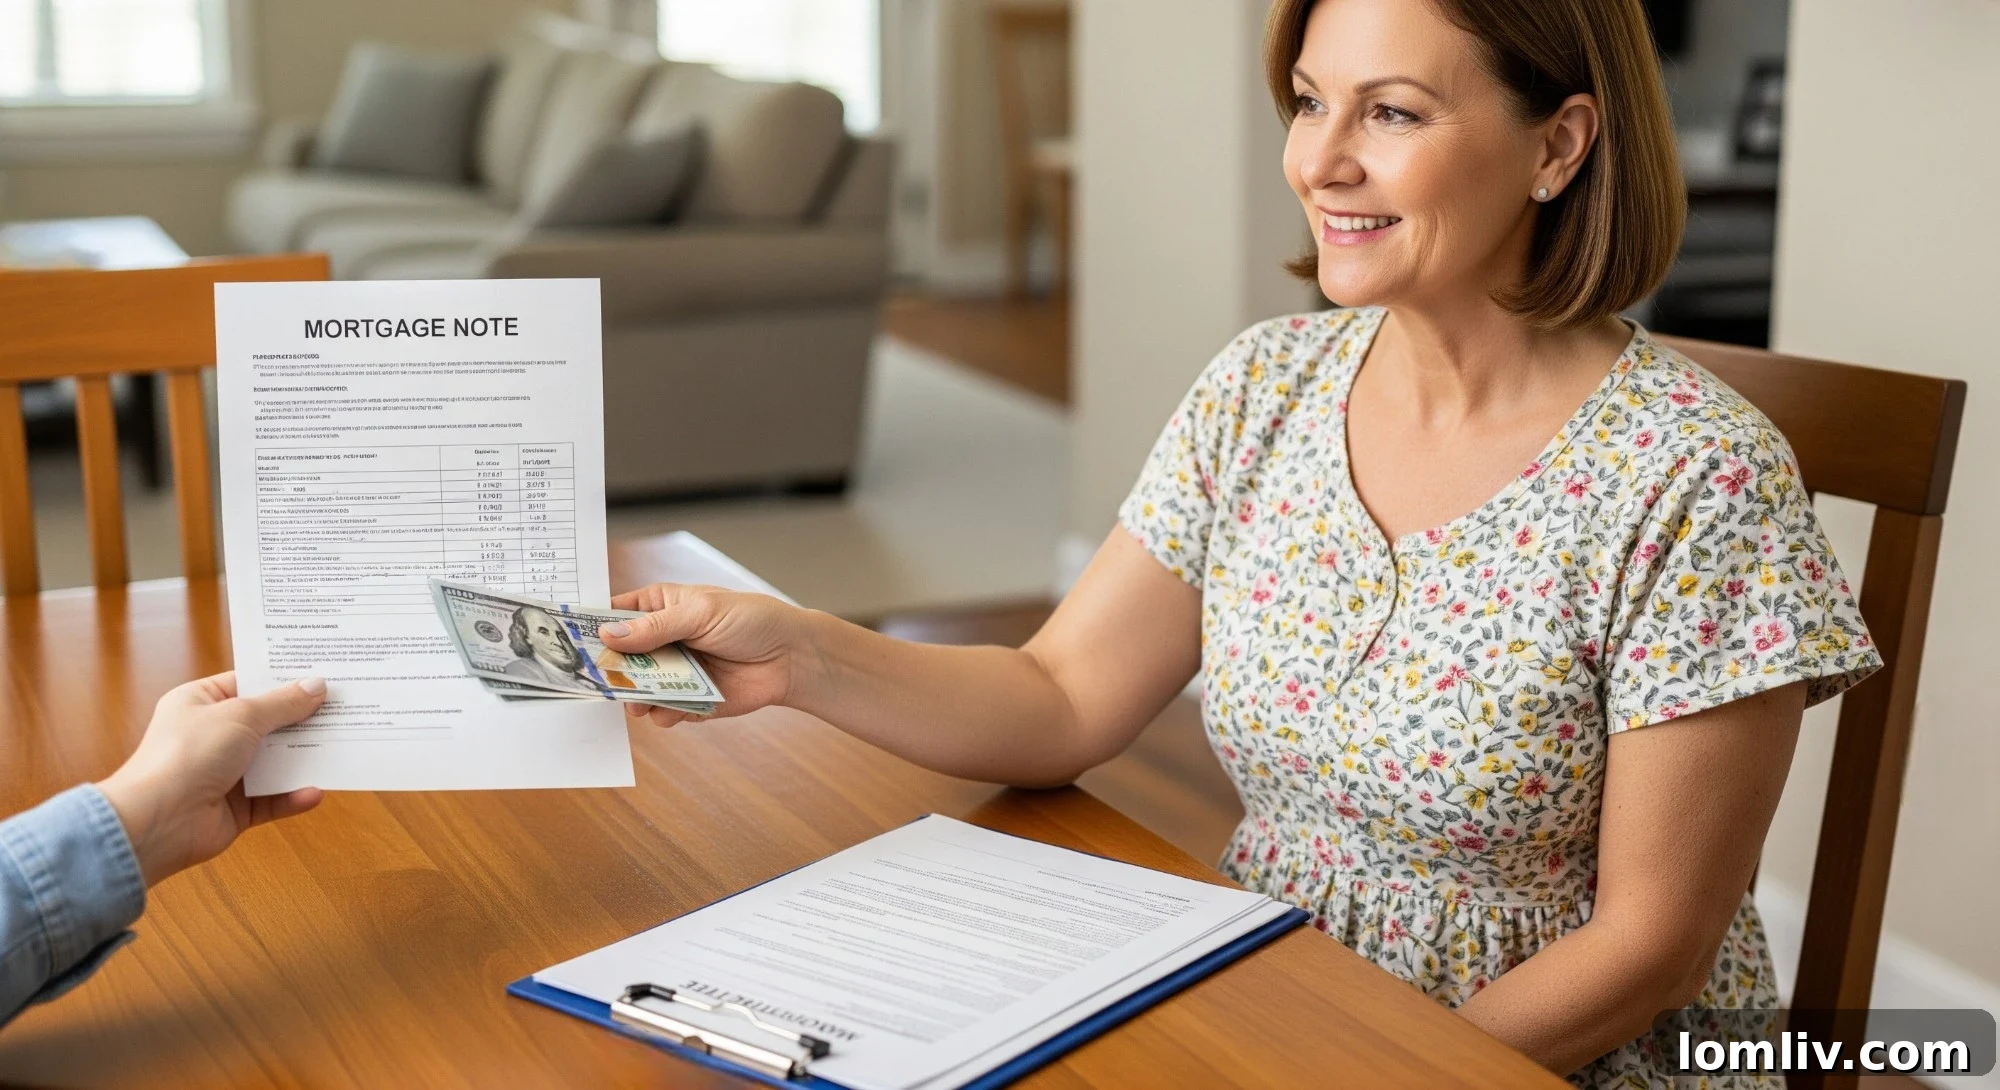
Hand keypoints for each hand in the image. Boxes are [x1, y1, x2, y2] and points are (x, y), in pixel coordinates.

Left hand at [96, 672, 327, 886]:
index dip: (284, 678)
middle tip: (344, 708)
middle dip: (303, 719)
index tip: (323, 673)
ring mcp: (224, 773)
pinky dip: (293, 795)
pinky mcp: (235, 808)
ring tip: (341, 746)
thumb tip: (316, 686)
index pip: (248, 683)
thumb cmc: (186, 756)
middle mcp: (212, 735)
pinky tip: (314, 791)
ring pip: (275, 761)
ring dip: (303, 758)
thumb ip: (282, 703)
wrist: (157, 821)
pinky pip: (273, 799)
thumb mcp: (241, 716)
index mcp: (201, 703)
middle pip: (268, 722)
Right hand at [602, 584, 811, 727]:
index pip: (614, 616)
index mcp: (660, 607)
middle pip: (620, 658)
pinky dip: (665, 713)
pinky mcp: (689, 700)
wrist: (791, 658)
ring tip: (638, 703)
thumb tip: (609, 635)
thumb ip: (655, 627)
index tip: (570, 642)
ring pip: (638, 689)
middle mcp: (661, 640)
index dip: (591, 628)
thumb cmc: (751, 621)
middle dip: (611, 671)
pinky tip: (672, 711)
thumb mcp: (700, 613)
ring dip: (636, 697)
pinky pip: (664, 711)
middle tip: (603, 682)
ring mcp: (674, 671)